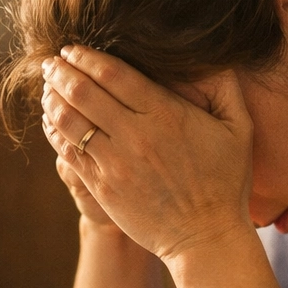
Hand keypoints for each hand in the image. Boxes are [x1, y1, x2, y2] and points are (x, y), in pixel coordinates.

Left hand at [39, 45, 254, 260]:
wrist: (207, 238)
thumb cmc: (226, 182)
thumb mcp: (239, 128)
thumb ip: (224, 86)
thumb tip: (212, 54)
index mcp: (166, 114)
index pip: (112, 73)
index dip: (86, 56)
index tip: (73, 48)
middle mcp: (136, 135)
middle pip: (82, 91)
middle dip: (61, 71)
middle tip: (51, 63)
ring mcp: (115, 163)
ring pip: (68, 120)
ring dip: (52, 99)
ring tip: (48, 88)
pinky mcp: (102, 188)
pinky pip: (67, 152)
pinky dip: (54, 131)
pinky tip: (52, 121)